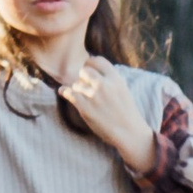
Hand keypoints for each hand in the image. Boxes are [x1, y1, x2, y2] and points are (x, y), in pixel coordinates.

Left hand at [57, 56, 158, 176]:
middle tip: (83, 84)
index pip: (98, 60)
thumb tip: (93, 68)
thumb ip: (110, 78)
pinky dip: (64, 92)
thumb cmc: (125, 111)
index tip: (88, 70)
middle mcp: (104, 84)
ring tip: (83, 97)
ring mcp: (94, 96)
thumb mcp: (122, 88)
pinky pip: (69, 93)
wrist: (129, 132)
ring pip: (76, 84)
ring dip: (77, 90)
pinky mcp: (85, 108)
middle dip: (82, 77)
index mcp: (115, 78)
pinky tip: (63, 92)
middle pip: (84, 70)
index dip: (90, 64)